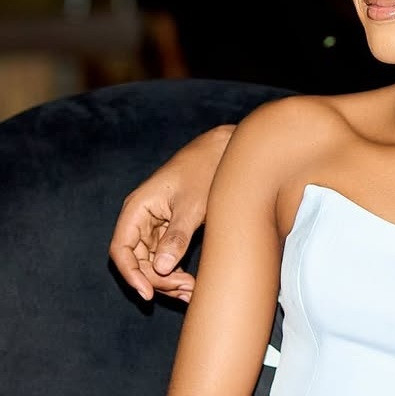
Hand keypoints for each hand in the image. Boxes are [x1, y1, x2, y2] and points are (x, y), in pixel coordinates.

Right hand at [108, 124, 235, 301]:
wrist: (221, 153)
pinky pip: (164, 255)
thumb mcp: (192, 206)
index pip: (121, 249)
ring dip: (167, 279)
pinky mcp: (169, 229)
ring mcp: (154, 225)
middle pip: (137, 260)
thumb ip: (177, 236)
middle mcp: (140, 218)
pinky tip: (190, 283)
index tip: (148, 293)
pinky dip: (175, 270)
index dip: (131, 274)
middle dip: (157, 280)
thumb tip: (162, 268)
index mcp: (137, 208)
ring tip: (191, 292)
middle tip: (185, 291)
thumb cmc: (203, 172)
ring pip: (151, 261)